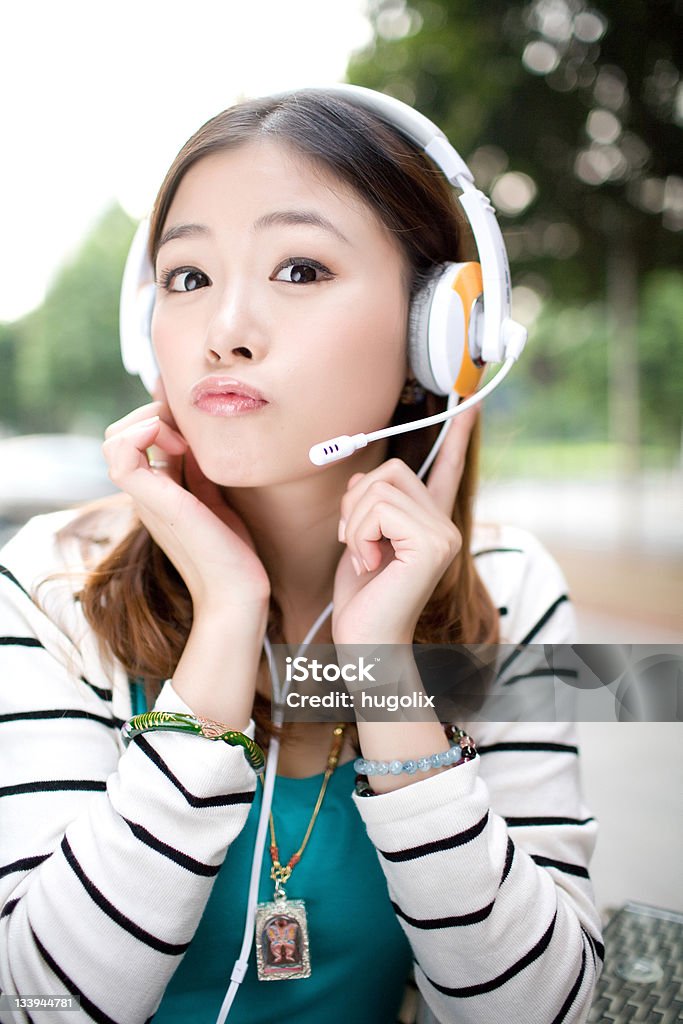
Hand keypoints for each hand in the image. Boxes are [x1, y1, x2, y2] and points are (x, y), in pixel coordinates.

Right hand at [102, 392, 269, 620]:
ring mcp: (146, 497)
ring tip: (184, 440)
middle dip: (154, 414)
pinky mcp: (156, 502)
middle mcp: (145, 492)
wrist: (236, 594)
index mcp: (157, 491)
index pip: (134, 437)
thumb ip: (201, 469)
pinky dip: (141, 434)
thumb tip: (199, 435)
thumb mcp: (215, 497)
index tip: (195, 433)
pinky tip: (177, 443)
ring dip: (150, 421)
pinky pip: (122, 458)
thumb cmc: (232, 552)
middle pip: (120, 433)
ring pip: (115, 439)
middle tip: (189, 432)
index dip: (161, 419)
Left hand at [332, 406, 477, 644]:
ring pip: (379, 488)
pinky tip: (369, 564)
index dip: (457, 437)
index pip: (448, 471)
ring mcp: (443, 533)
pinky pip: (378, 509)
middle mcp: (444, 524)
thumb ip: (369, 506)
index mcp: (429, 523)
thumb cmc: (361, 598)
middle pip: (391, 471)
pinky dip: (358, 535)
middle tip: (355, 542)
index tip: (472, 405)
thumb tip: (362, 476)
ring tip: (362, 557)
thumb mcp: (359, 540)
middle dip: (356, 503)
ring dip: (353, 523)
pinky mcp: (433, 543)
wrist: (366, 643)